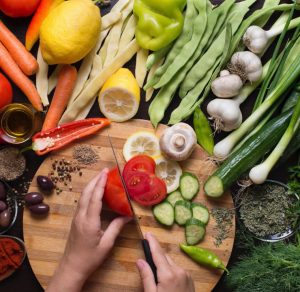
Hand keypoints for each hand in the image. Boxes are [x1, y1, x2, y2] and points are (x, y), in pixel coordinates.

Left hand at [46, 169, 130, 291]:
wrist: (71, 267)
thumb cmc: (90, 258)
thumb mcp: (106, 244)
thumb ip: (116, 227)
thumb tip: (128, 215)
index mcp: (89, 221)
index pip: (95, 198)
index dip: (100, 184)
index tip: (105, 172)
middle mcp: (81, 216)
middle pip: (86, 193)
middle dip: (95, 180)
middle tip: (105, 171)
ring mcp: (76, 218)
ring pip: (82, 197)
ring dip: (91, 185)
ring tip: (101, 178)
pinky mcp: (76, 220)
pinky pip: (82, 202)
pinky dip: (89, 193)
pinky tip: (95, 193)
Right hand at [136, 232, 194, 291]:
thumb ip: (146, 276)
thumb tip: (139, 260)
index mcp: (168, 274)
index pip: (158, 253)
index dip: (152, 242)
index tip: (147, 233)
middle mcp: (179, 270)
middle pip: (164, 257)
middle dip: (156, 255)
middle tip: (146, 258)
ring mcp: (186, 275)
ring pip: (171, 263)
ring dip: (163, 264)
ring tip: (157, 276)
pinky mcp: (190, 280)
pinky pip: (177, 269)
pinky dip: (170, 270)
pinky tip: (166, 281)